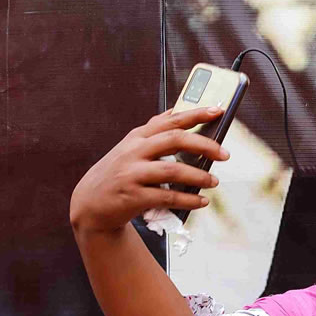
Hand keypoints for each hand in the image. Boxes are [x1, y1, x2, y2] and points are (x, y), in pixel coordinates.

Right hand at [69, 107, 229, 234]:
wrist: (90, 204)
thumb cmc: (119, 173)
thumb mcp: (132, 149)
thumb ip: (155, 134)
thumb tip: (180, 112)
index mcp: (137, 137)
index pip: (170, 120)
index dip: (195, 113)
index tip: (217, 110)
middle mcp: (134, 151)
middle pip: (175, 139)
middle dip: (204, 145)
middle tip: (224, 154)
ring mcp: (131, 173)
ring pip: (173, 170)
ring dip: (199, 176)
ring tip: (214, 181)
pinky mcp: (132, 196)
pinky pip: (167, 197)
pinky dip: (188, 199)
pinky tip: (202, 201)